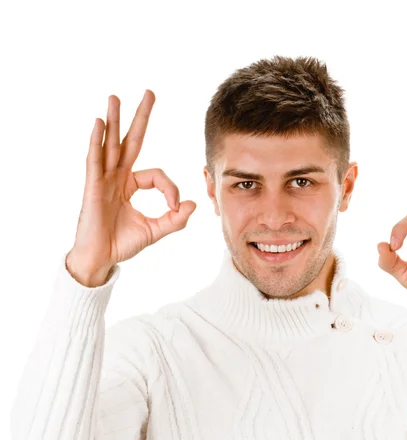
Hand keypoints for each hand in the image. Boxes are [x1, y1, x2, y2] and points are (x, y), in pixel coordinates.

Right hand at [67, 90, 196, 285]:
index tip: (176, 206)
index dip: (171, 189)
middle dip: (140, 118)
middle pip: (130, 141)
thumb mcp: (155, 230)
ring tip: (115, 97)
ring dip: (114, 120)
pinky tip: (99, 123)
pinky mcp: (92, 187)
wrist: (101, 259)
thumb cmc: (122, 243)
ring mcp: (102, 180)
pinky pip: (94, 160)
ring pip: (111, 145)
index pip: (157, 175)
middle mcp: (116, 177)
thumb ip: (175, 218)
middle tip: (150, 93)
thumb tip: (194, 204)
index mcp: (130, 185)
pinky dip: (97, 141)